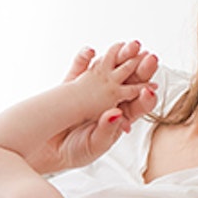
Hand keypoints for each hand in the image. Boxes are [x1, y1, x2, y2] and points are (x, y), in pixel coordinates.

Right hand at [47, 41, 158, 170]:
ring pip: (109, 70)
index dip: (146, 95)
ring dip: (120, 56)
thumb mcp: (95, 145)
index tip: (149, 90)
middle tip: (148, 57)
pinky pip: (80, 68)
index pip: (138, 102)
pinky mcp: (72, 85)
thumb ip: (107, 130)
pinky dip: (84, 58)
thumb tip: (117, 113)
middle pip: (129, 81)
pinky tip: (90, 52)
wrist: (49, 150)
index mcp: (121, 116)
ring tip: (130, 46)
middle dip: (140, 68)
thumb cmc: (76, 152)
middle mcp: (109, 100)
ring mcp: (92, 90)